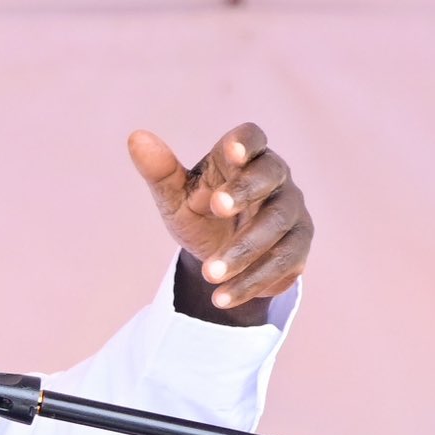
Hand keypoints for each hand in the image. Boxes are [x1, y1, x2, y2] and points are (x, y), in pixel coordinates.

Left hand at [127, 124, 312, 325]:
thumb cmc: (200, 213)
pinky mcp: (298, 245)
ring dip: (243, 249)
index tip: (230, 151)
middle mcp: (274, 177)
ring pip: (277, 223)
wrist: (221, 256)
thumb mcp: (175, 196)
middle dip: (245, 190)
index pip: (252, 137)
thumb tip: (136, 137)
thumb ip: (159, 170)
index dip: (245, 141)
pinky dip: (251, 281)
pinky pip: (282, 262)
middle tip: (216, 208)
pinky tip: (222, 297)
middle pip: (271, 174)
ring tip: (209, 273)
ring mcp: (290, 210)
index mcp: (242, 158)